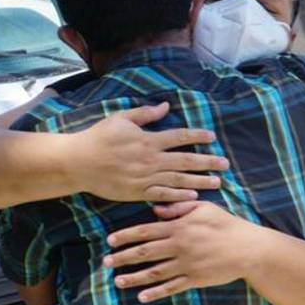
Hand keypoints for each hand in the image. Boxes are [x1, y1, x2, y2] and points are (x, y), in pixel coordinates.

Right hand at [73, 102, 228, 202]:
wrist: (78, 162)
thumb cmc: (98, 138)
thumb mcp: (120, 119)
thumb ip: (145, 114)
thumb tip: (166, 106)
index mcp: (148, 140)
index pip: (180, 137)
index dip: (197, 136)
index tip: (212, 137)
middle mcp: (151, 159)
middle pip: (186, 160)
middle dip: (208, 162)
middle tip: (225, 164)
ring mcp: (145, 178)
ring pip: (179, 179)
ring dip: (200, 181)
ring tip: (218, 183)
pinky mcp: (137, 192)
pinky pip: (163, 195)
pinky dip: (179, 196)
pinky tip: (193, 197)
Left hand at [102, 201, 258, 301]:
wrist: (250, 248)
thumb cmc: (226, 225)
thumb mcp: (203, 208)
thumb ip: (178, 208)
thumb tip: (155, 209)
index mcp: (179, 227)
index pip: (145, 231)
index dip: (125, 236)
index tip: (109, 241)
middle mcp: (179, 246)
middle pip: (145, 252)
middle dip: (123, 257)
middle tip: (105, 262)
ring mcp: (187, 264)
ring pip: (155, 272)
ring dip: (134, 277)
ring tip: (117, 281)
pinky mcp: (195, 279)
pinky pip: (172, 287)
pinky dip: (156, 292)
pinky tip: (141, 297)